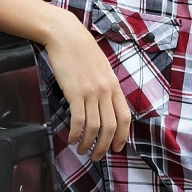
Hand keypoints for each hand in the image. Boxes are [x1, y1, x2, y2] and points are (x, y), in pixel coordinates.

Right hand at [40, 7, 132, 160]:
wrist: (66, 35)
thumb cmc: (81, 51)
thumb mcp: (101, 69)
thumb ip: (105, 87)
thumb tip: (104, 107)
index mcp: (114, 86)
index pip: (124, 118)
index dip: (122, 137)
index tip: (116, 148)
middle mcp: (106, 91)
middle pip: (111, 127)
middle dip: (104, 146)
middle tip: (97, 157)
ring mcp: (91, 92)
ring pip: (94, 127)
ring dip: (88, 143)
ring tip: (82, 150)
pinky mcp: (75, 92)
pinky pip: (78, 120)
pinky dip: (76, 133)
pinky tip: (72, 139)